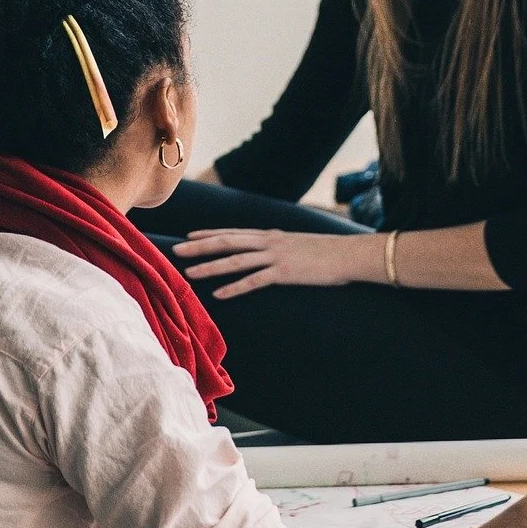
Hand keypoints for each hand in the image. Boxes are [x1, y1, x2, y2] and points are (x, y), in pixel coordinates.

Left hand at [175, 229, 380, 299]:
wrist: (350, 254)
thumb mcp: (301, 244)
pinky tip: (219, 295)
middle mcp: (269, 242)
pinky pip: (254, 281)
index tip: (190, 236)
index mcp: (272, 235)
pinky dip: (234, 288)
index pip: (234, 232)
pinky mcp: (285, 273)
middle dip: (199, 247)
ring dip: (210, 267)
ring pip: (235, 261)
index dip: (210, 234)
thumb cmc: (329, 252)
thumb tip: (273, 254)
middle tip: (176, 250)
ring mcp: (276, 257)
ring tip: (189, 273)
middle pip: (227, 242)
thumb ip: (283, 247)